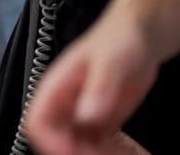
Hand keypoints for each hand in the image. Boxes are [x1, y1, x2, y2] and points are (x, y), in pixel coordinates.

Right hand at [26, 16, 158, 154]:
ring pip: (78, 147)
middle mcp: (65, 105)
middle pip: (57, 140)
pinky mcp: (100, 123)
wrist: (141, 36)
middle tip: (110, 151)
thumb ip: (99, 87)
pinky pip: (99, 147)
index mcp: (56, 88)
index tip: (75, 149)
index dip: (51, 140)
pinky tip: (132, 151)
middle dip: (80, 152)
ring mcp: (82, 116)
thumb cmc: (119, 40)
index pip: (38, 121)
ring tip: (125, 153)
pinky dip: (112, 153)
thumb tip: (87, 116)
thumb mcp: (110, 61)